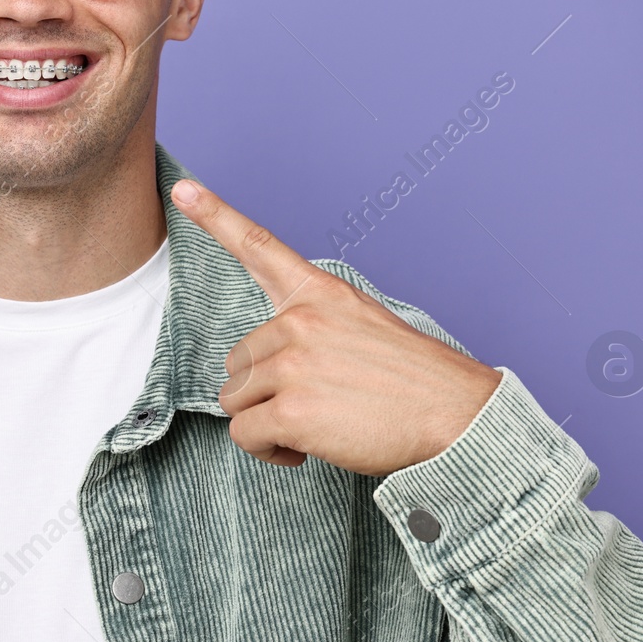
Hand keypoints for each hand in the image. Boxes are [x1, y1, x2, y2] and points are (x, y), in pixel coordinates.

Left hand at [171, 178, 501, 476]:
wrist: (459, 419)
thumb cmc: (414, 382)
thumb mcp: (364, 328)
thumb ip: (314, 328)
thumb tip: (272, 360)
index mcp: (320, 294)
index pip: (259, 246)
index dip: (216, 215)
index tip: (183, 190)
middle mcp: (299, 321)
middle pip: (238, 361)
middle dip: (266, 390)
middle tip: (315, 404)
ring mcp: (292, 364)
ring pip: (236, 400)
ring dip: (266, 421)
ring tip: (317, 425)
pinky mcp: (290, 410)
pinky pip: (245, 435)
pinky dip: (270, 451)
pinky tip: (305, 449)